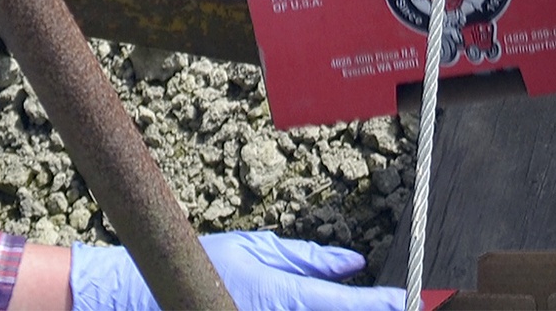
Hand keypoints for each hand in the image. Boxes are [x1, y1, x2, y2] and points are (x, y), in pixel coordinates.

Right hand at [71, 232, 401, 310]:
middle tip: (404, 305)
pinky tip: (325, 307)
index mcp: (281, 300)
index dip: (384, 305)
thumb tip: (352, 263)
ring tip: (374, 305)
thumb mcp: (258, 250)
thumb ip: (308, 260)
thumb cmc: (200, 267)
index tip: (413, 300)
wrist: (142, 298)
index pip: (347, 306)